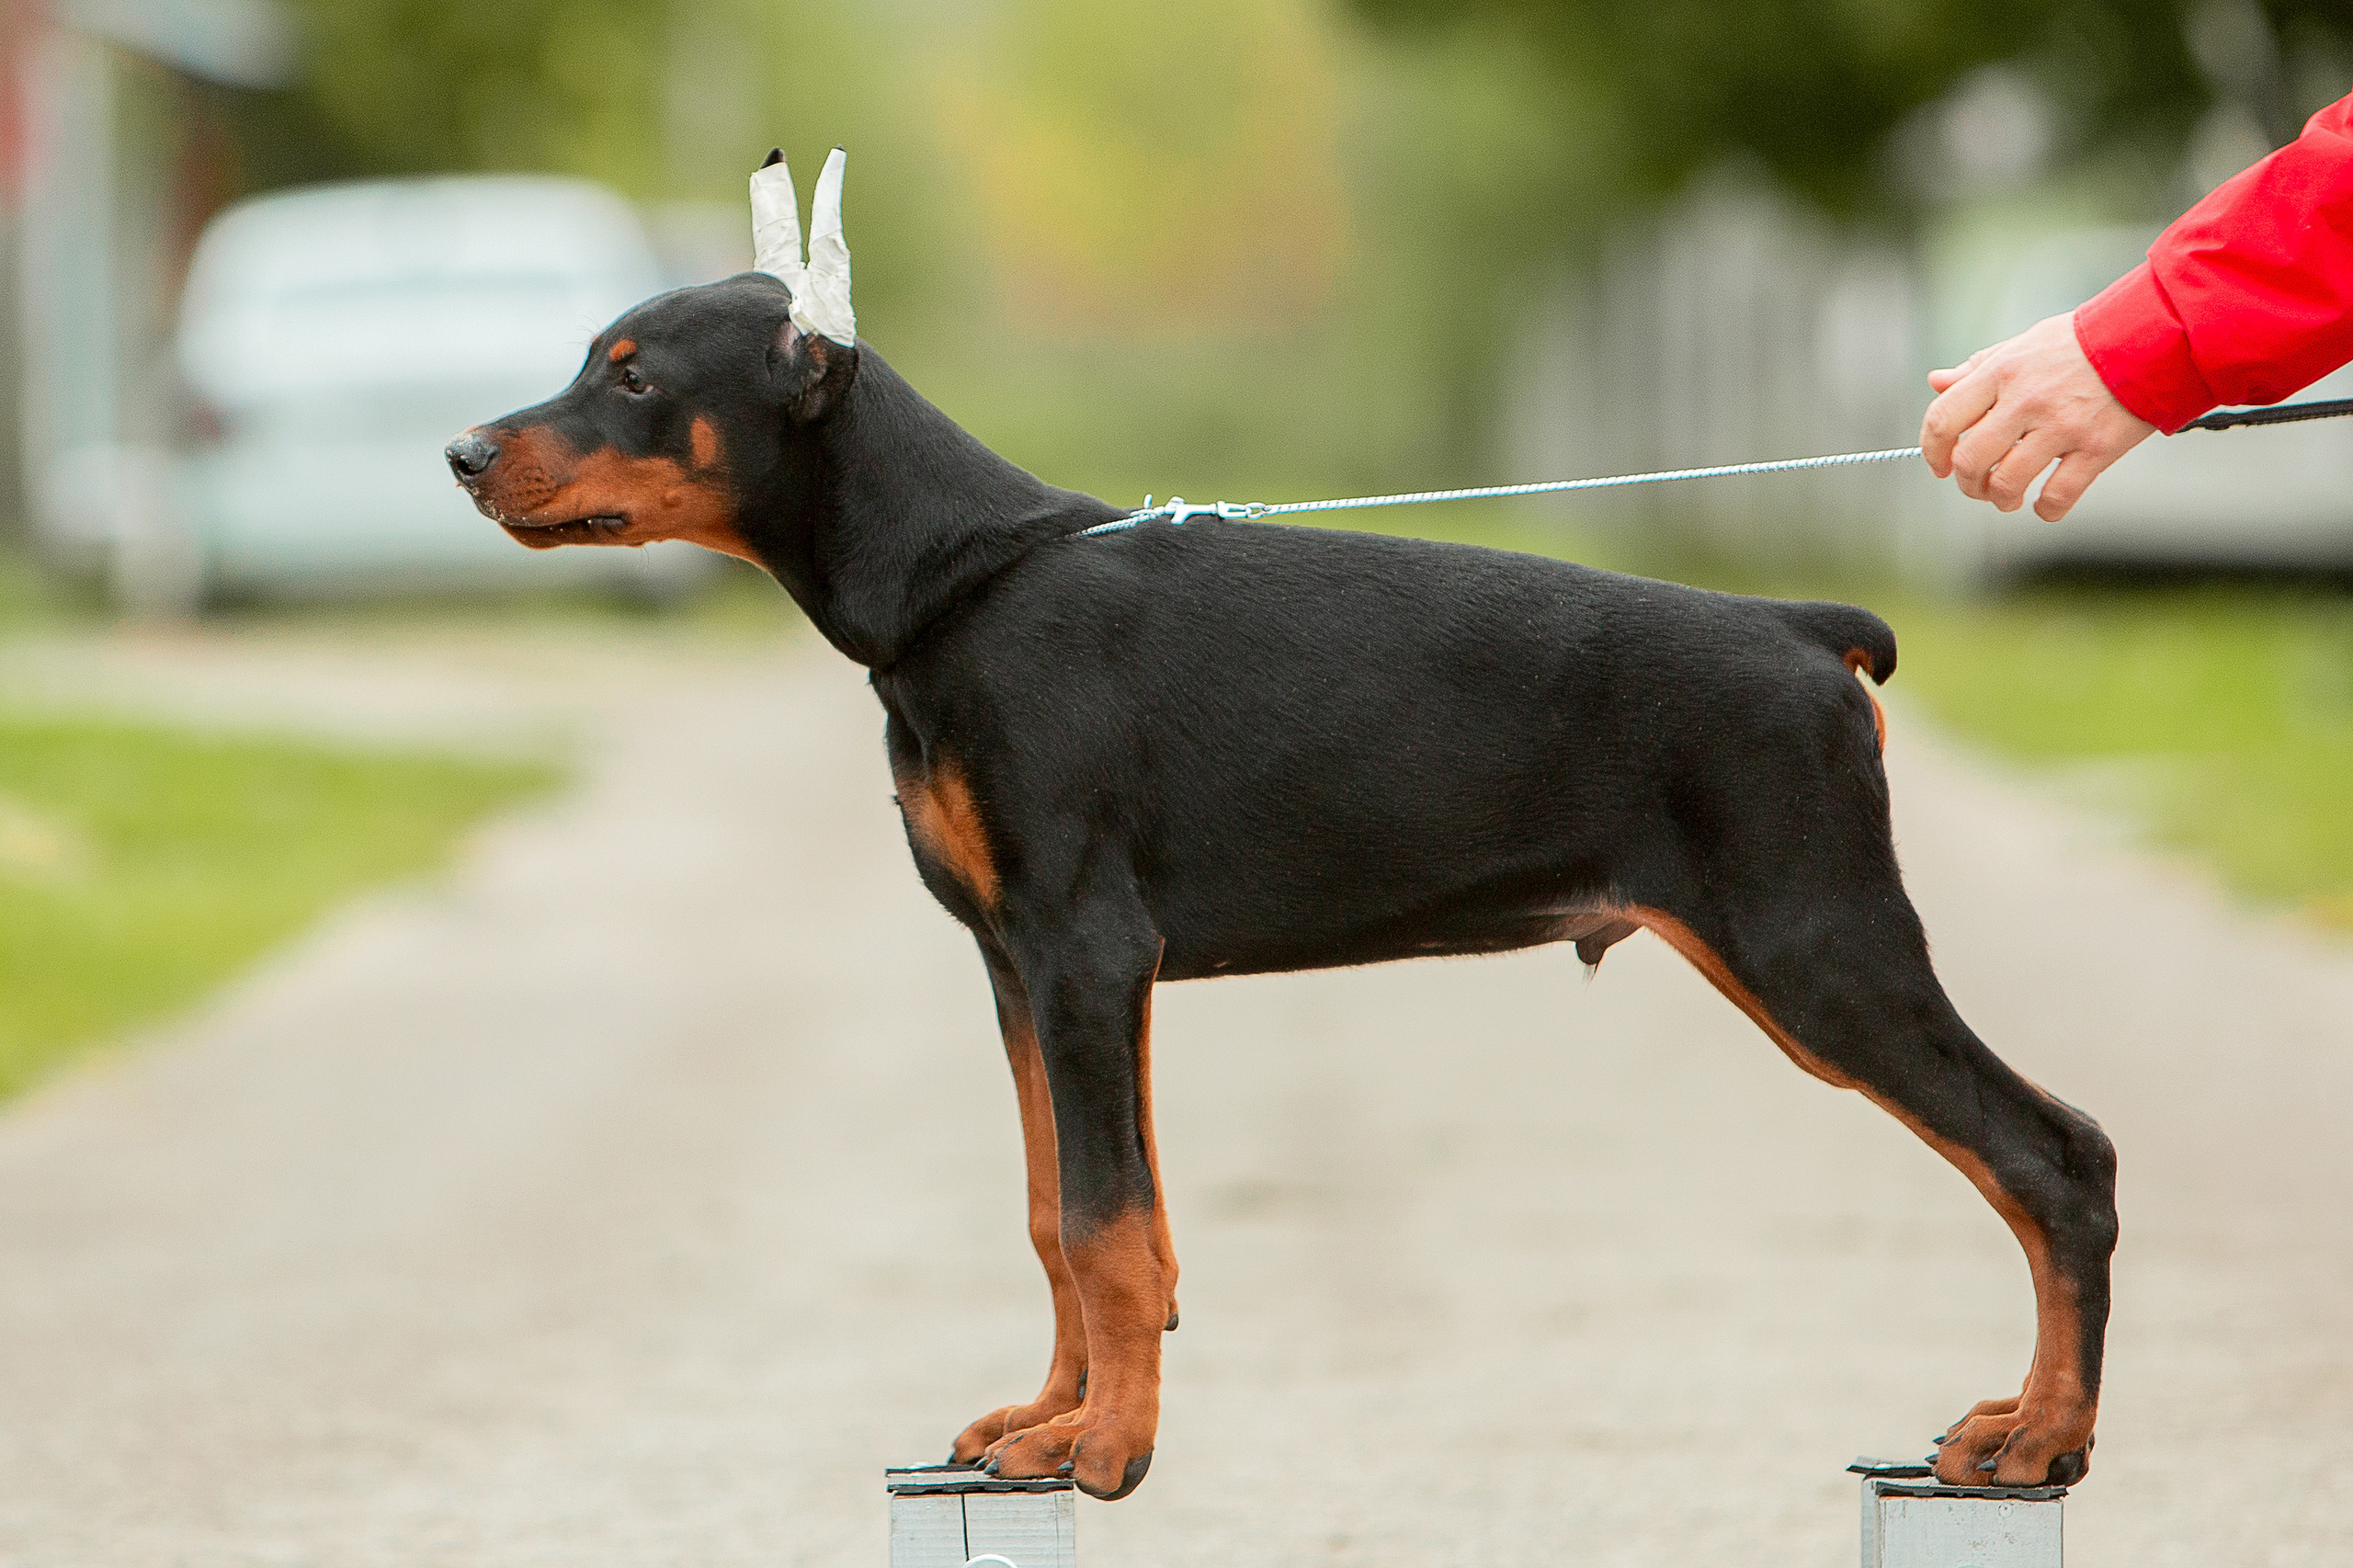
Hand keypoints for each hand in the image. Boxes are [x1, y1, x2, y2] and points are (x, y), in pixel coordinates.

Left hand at [1920, 313, 2156, 520]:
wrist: (2154, 336)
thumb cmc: (2083, 342)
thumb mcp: (2025, 343)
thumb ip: (1979, 366)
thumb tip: (1937, 381)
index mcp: (2002, 372)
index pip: (1943, 418)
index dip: (1932, 450)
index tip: (1940, 465)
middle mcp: (2026, 400)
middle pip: (1971, 460)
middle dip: (1967, 483)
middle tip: (1977, 486)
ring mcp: (2062, 426)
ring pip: (2007, 484)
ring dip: (2000, 500)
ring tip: (2007, 498)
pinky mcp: (2097, 448)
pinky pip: (2058, 496)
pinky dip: (2046, 510)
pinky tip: (2045, 505)